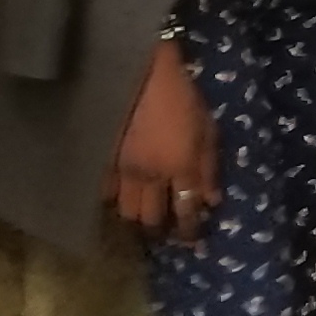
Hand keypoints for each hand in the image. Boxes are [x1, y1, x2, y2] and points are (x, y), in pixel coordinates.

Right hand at [112, 41, 221, 240]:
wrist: (140, 73)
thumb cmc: (182, 96)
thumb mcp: (207, 127)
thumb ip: (209, 167)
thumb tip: (212, 201)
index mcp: (181, 167)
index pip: (185, 212)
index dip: (189, 231)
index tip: (191, 242)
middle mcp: (151, 176)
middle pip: (151, 219)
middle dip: (160, 230)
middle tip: (165, 230)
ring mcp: (123, 170)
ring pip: (126, 212)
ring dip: (136, 218)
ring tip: (143, 216)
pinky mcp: (103, 161)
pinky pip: (106, 193)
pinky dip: (114, 200)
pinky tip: (121, 197)